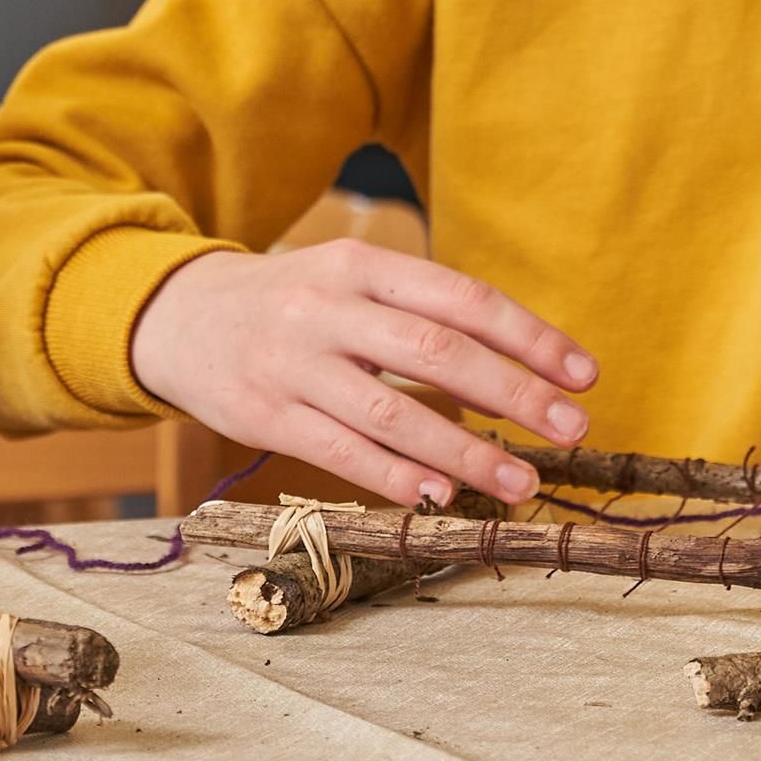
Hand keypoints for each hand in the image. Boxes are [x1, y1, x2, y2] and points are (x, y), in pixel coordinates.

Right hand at [129, 241, 596, 509]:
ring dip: (465, 453)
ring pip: (392, 413)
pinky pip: (339, 451)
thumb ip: (420, 316)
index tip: (583, 375)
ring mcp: (293, 363)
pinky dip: (393, 476)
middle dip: (515, 394)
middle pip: (436, 353)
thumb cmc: (292, 305)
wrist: (176, 317)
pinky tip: (438, 495)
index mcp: (362, 265)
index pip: (462, 299)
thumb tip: (521, 371)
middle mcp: (328, 308)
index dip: (530, 337)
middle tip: (573, 430)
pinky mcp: (264, 414)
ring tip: (519, 483)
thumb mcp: (351, 282)